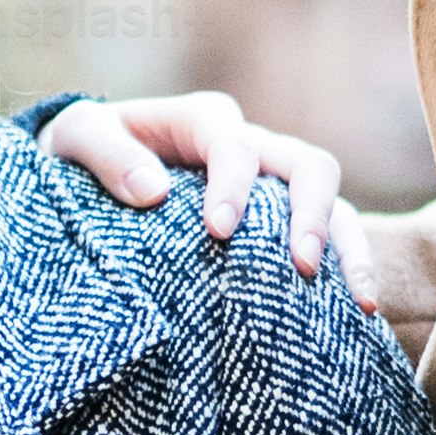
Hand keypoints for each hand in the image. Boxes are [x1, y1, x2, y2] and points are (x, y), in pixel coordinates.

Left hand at [40, 92, 345, 276]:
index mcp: (202, 121)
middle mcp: (250, 146)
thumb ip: (108, 155)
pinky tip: (356, 313)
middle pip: (306, 164)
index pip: (233, 144)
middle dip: (310, 213)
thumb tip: (155, 192)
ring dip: (348, 249)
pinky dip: (347, 271)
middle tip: (300, 266)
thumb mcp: (78, 140)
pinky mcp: (279, 225)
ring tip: (357, 303)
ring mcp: (271, 186)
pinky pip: (329, 239)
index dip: (233, 183)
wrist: (85, 176)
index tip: (218, 232)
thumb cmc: (81, 155)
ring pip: (333, 203)